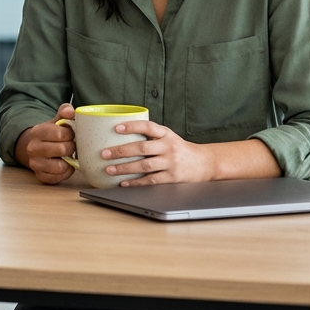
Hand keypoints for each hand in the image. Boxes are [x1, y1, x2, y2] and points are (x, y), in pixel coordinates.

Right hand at [13, 103, 75, 183]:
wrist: (37, 148)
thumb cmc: (52, 134)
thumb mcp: (57, 121)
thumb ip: (65, 112)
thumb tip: (71, 111)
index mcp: (37, 131)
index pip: (59, 133)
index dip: (71, 134)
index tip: (72, 134)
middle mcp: (33, 148)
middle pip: (62, 149)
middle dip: (71, 148)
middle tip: (72, 146)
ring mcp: (35, 163)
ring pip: (59, 166)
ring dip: (68, 162)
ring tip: (68, 156)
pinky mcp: (40, 176)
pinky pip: (57, 177)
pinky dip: (65, 172)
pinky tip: (65, 165)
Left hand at [100, 120, 215, 185]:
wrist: (204, 163)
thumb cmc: (180, 149)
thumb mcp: (168, 136)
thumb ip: (151, 135)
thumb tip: (121, 133)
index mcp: (166, 134)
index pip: (148, 127)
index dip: (132, 126)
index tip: (116, 128)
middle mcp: (169, 147)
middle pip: (142, 148)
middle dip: (121, 151)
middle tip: (104, 154)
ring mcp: (171, 162)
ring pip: (145, 165)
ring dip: (125, 168)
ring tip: (110, 169)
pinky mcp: (172, 177)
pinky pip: (151, 180)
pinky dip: (136, 182)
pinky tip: (125, 183)